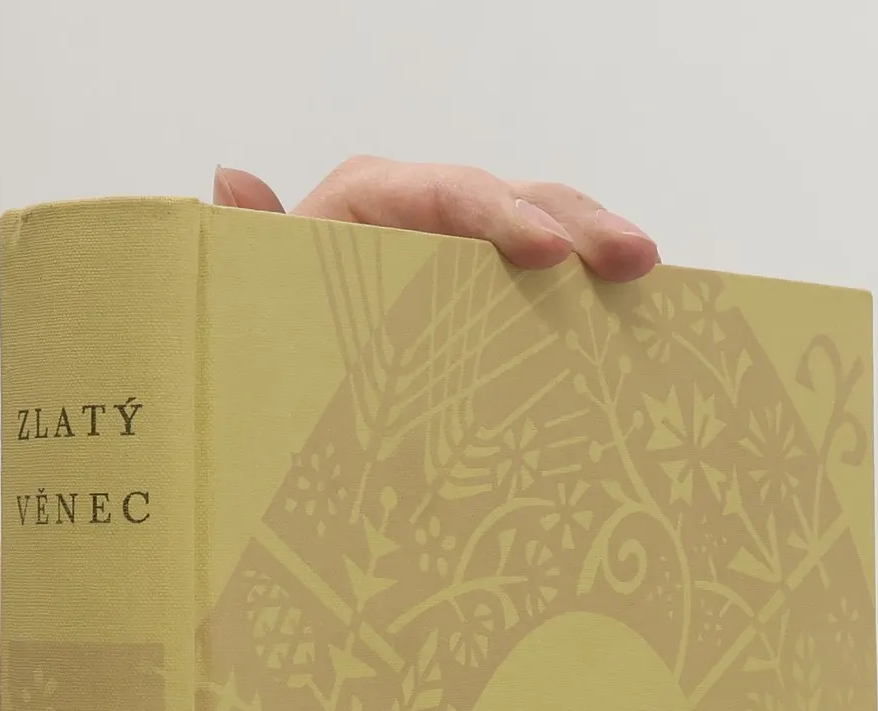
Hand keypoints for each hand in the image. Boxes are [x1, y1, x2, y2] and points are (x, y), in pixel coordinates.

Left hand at [212, 156, 659, 283]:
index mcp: (374, 197)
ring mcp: (470, 246)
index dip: (504, 215)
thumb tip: (230, 182)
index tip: (547, 254)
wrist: (285, 362)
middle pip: (518, 199)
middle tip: (635, 258)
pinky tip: (636, 313)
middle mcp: (431, 208)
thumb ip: (250, 242)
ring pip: (548, 229)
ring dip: (600, 248)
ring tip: (646, 274)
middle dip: (580, 225)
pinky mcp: (494, 286)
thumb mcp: (259, 285)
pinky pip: (551, 279)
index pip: (450, 192)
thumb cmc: (272, 315)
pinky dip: (590, 290)